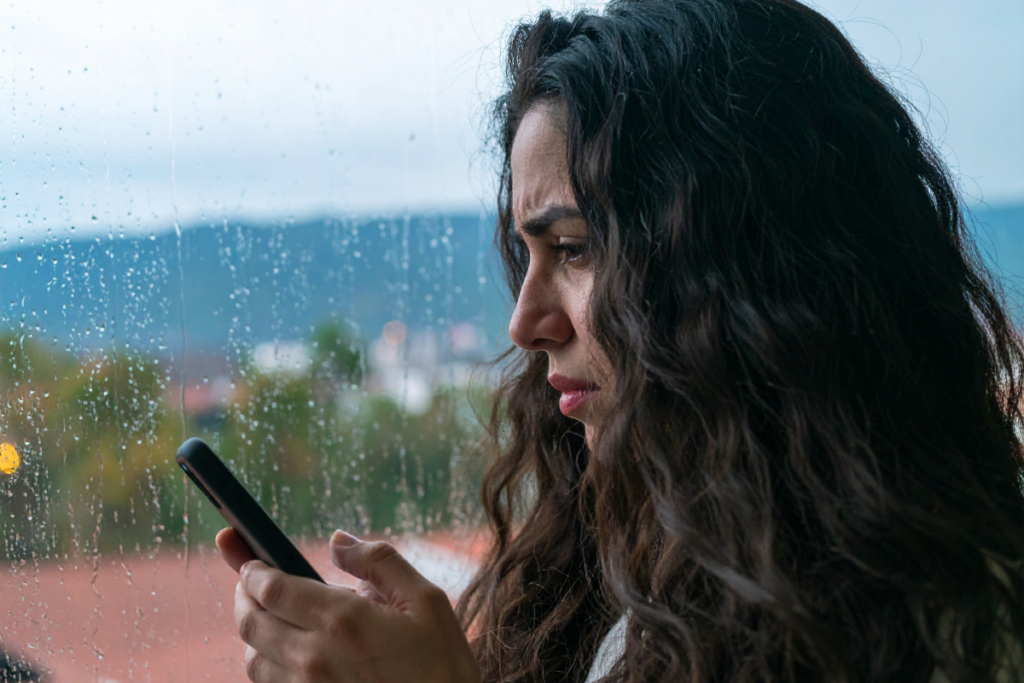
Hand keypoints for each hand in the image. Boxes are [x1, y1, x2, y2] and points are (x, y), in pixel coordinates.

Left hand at [215, 528, 480, 682]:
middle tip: (250, 583)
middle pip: (250, 623)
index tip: (251, 561)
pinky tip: (289, 654)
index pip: (271, 588)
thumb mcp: (427, 599)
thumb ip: (379, 561)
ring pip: (253, 660)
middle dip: (244, 596)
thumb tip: (338, 540)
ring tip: (271, 618)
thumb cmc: (442, 664)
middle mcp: (315, 658)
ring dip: (255, 633)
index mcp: (343, 620)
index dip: (252, 569)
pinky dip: (269, 665)